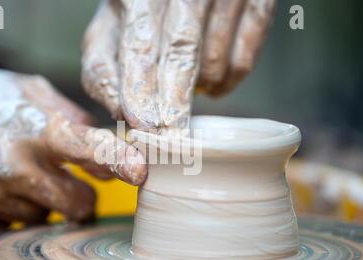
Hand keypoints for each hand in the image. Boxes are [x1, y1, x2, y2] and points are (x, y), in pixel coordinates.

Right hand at [0, 64, 146, 234]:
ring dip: (37, 201)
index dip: (121, 162)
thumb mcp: (26, 89)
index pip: (91, 149)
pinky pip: (7, 227)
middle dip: (79, 196)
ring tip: (11, 173)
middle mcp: (13, 169)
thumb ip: (72, 117)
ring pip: (42, 218)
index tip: (139, 172)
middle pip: (79, 205)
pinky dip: (6, 210)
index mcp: (35, 130)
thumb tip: (108, 145)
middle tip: (61, 178)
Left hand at [81, 0, 275, 132]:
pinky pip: (244, 60)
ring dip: (200, 90)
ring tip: (186, 92)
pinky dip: (228, 82)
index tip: (144, 126)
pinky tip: (212, 83)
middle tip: (174, 143)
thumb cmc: (142, 7)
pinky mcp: (259, 2)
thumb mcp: (111, 26)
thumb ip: (103, 67)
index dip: (142, 89)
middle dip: (175, 105)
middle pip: (181, 54)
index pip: (140, 46)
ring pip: (214, 63)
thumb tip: (117, 112)